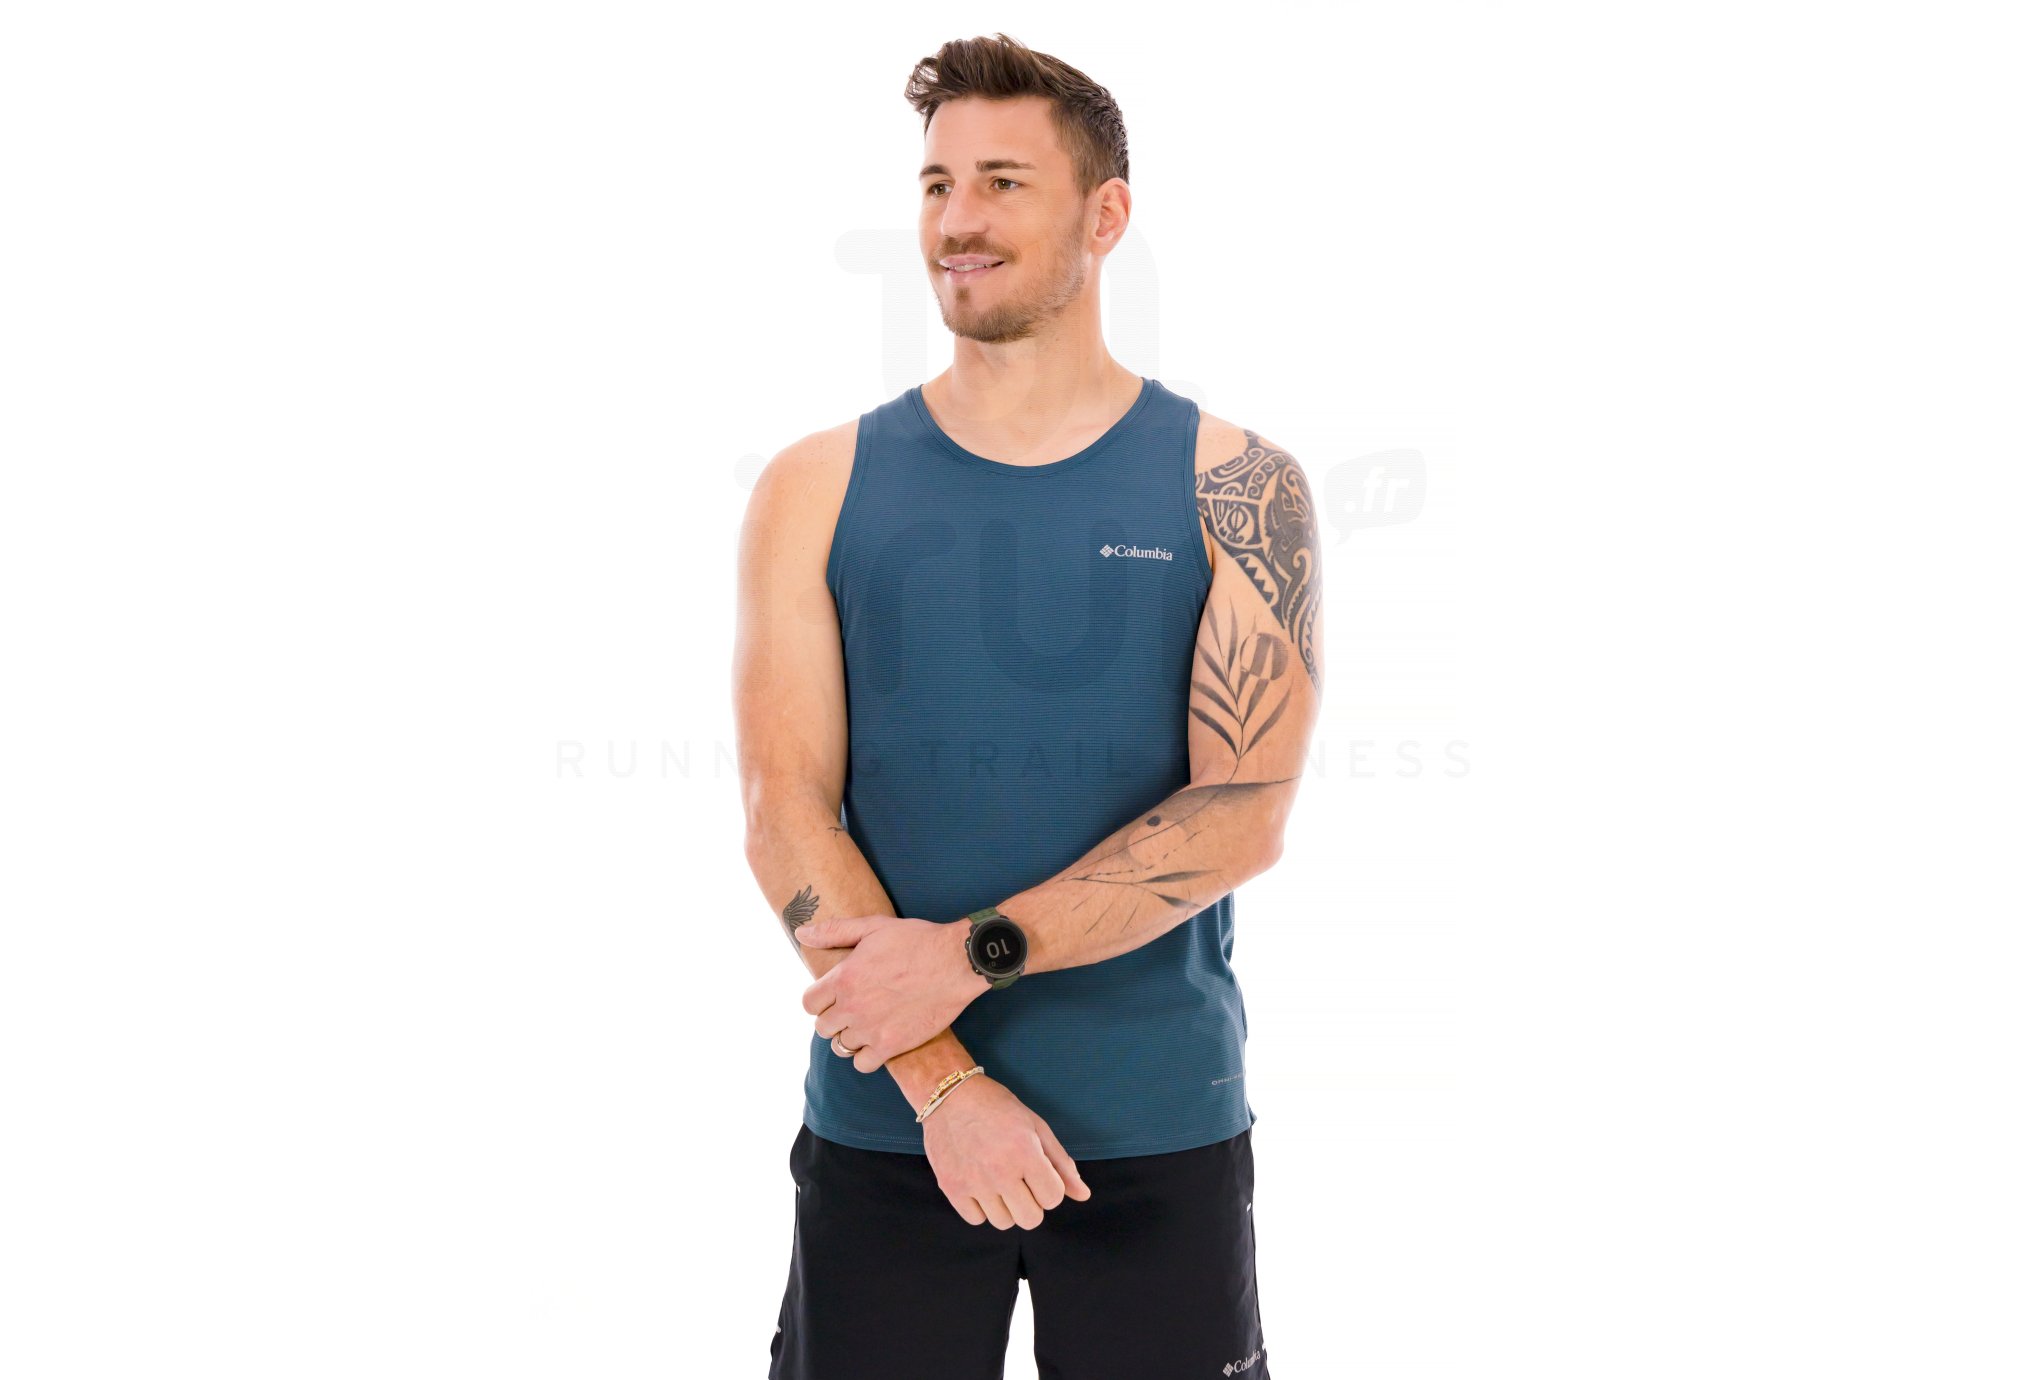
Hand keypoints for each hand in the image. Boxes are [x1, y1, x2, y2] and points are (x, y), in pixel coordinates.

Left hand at [797, 915, 987, 1071]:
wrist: (956, 962)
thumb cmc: (917, 940)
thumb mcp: (873, 927)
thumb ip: (834, 931)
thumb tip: (802, 933)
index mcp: (843, 978)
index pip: (809, 1003)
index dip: (819, 1000)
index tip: (833, 996)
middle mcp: (851, 1007)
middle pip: (823, 1027)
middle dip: (834, 1018)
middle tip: (853, 1009)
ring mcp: (871, 1029)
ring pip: (841, 1046)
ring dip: (851, 1036)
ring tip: (867, 1024)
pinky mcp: (892, 1045)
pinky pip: (863, 1064)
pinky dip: (867, 1056)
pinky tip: (878, 1041)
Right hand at [916, 1073, 1091, 1228]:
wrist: (949, 1095)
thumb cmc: (998, 1107)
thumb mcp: (1036, 1127)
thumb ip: (1061, 1164)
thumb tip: (1083, 1195)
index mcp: (1025, 1153)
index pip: (1053, 1199)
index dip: (1050, 1186)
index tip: (1038, 1171)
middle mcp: (999, 1171)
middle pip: (1030, 1219)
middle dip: (1032, 1202)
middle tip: (1021, 1180)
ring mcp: (973, 1182)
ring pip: (1004, 1222)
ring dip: (1007, 1206)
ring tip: (998, 1179)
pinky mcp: (951, 1188)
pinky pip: (976, 1219)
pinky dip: (981, 1208)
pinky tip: (980, 1184)